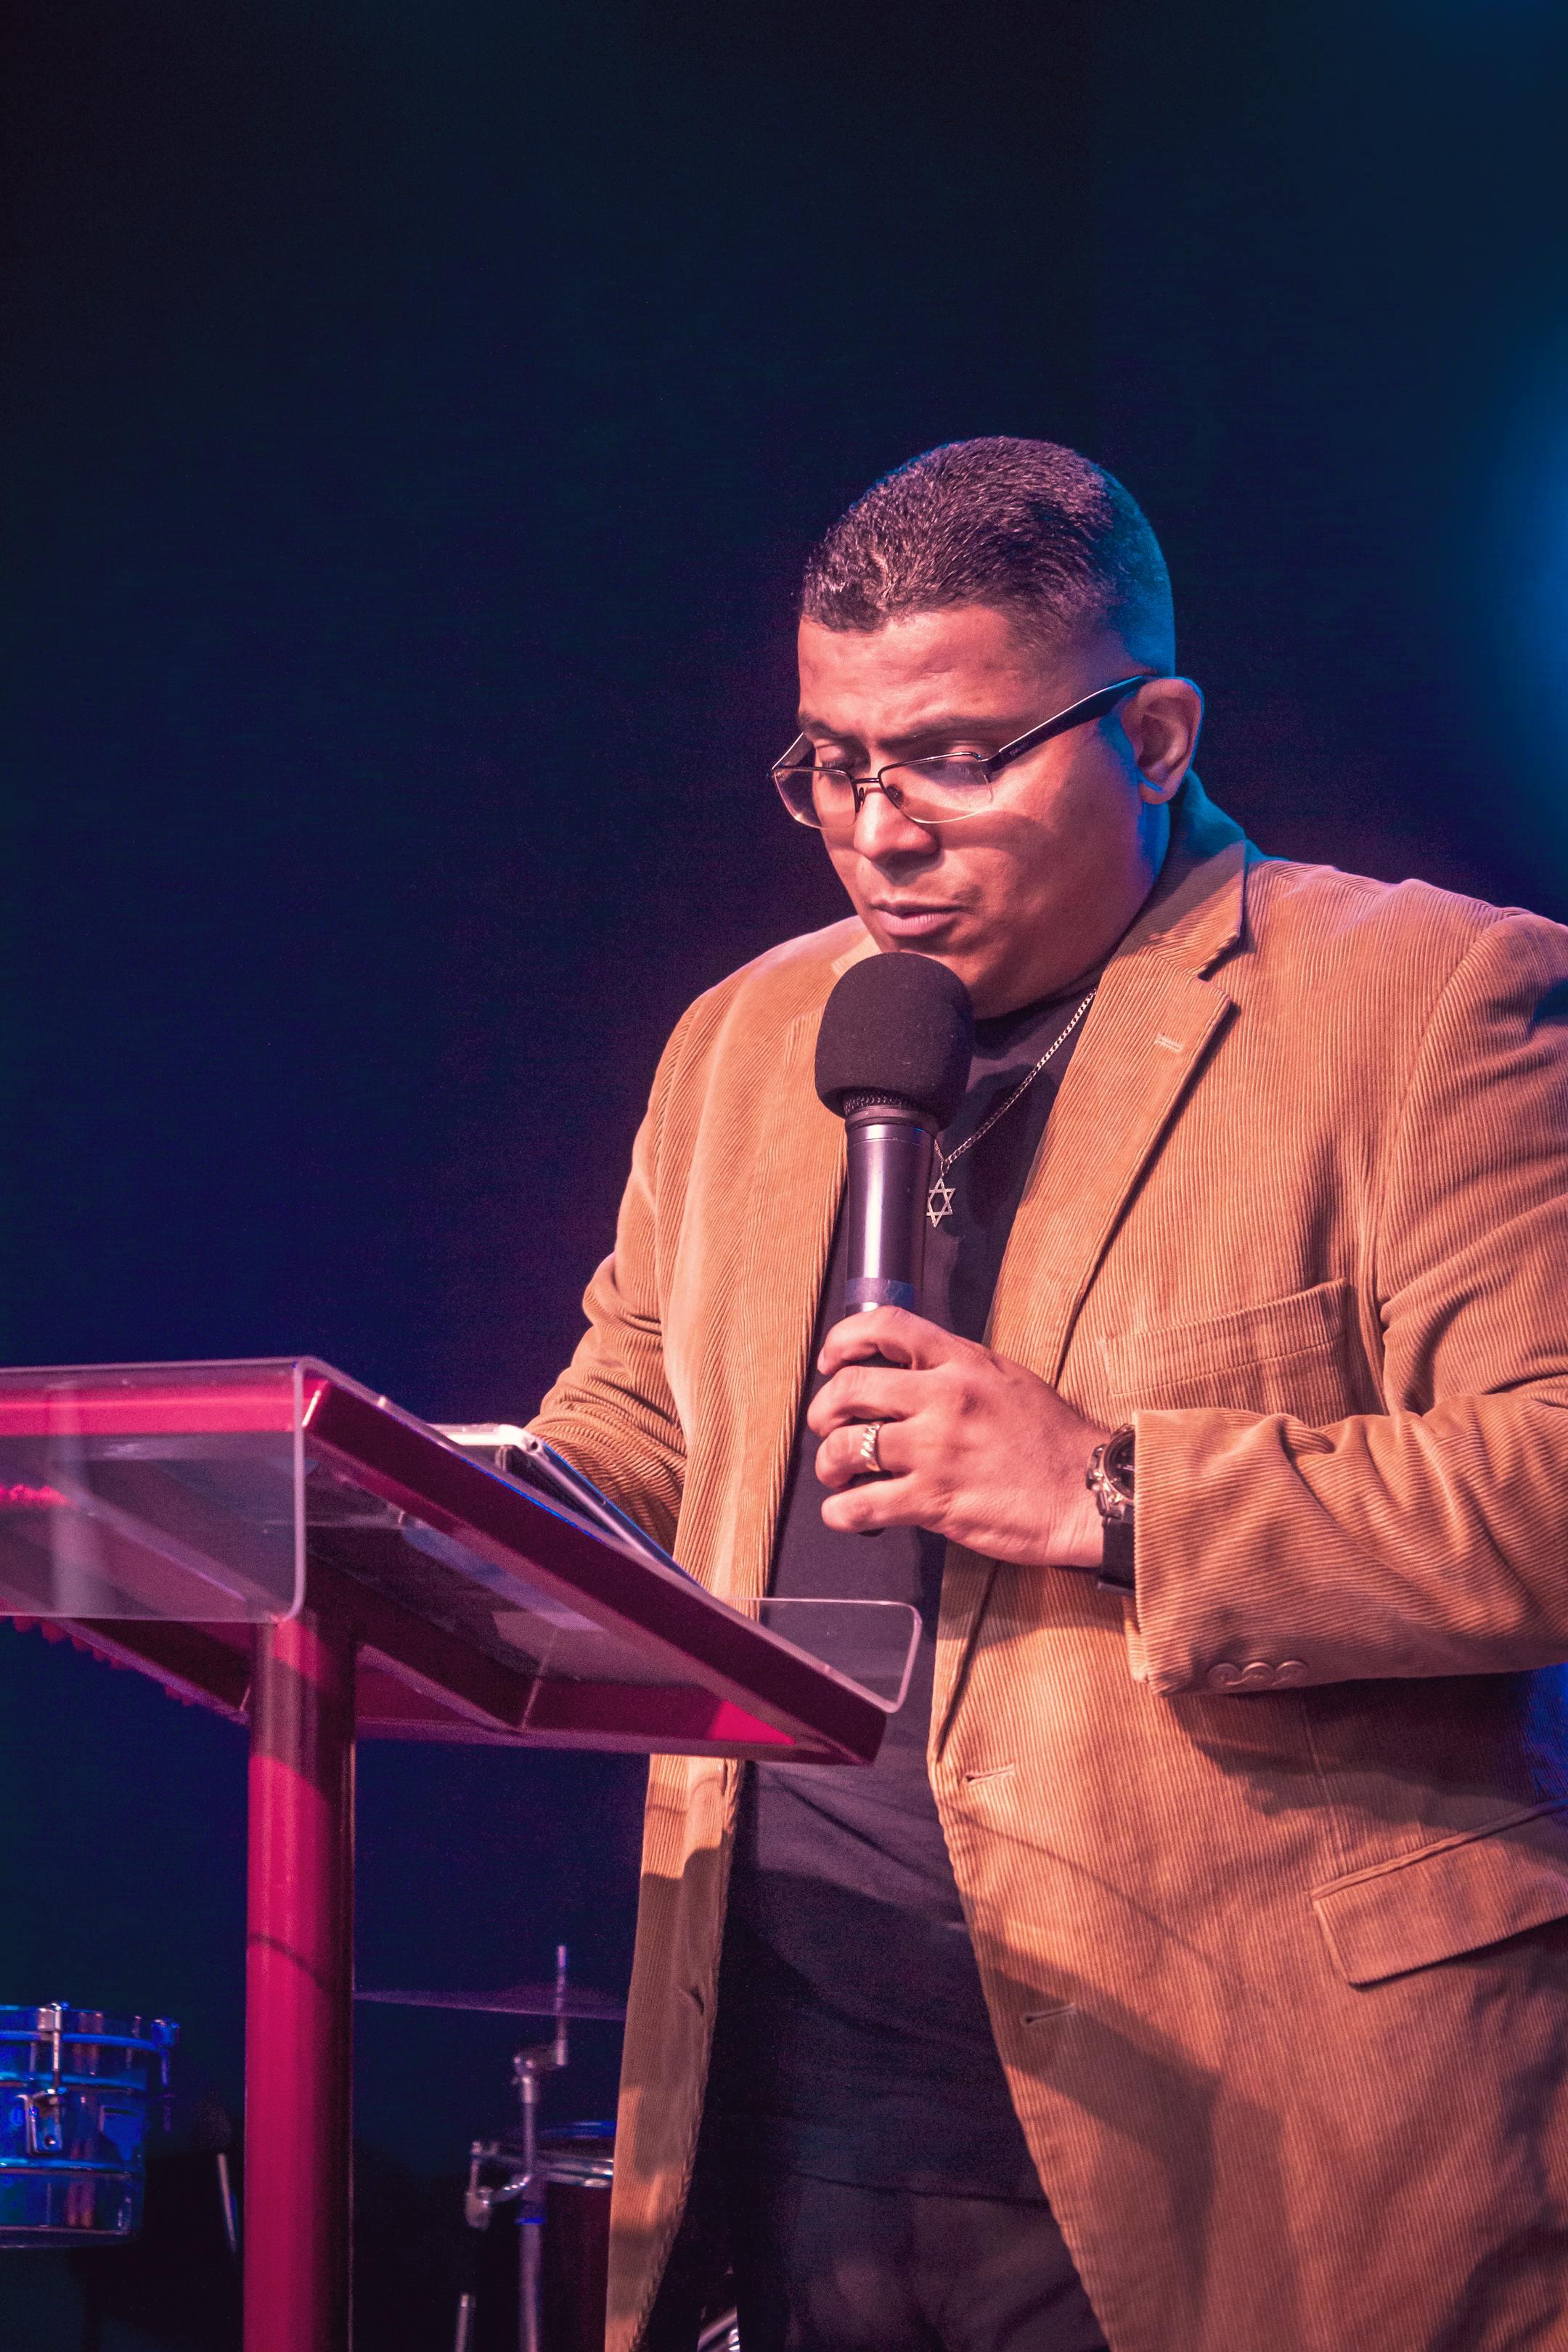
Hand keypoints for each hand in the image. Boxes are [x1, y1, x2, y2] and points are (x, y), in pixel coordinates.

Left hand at [808, 1306, 1108, 1568]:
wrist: (1089, 1492)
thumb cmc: (1051, 1440)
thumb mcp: (1006, 1378)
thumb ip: (955, 1368)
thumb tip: (906, 1369)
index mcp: (962, 1362)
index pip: (886, 1327)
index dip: (843, 1341)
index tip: (831, 1362)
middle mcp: (944, 1398)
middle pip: (850, 1389)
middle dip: (823, 1411)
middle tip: (827, 1427)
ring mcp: (937, 1451)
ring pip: (846, 1449)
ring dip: (828, 1464)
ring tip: (836, 1474)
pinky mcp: (935, 1501)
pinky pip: (861, 1506)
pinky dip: (841, 1513)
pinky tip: (847, 1514)